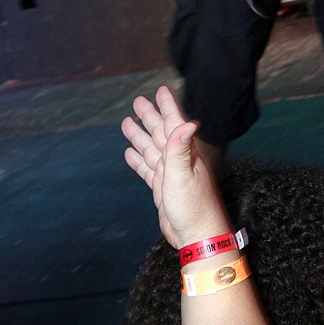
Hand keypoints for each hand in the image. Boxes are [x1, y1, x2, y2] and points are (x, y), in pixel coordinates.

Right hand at [121, 85, 226, 248]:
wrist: (196, 235)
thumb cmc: (193, 206)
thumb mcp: (184, 174)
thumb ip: (181, 148)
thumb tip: (188, 122)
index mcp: (184, 152)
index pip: (174, 122)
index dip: (167, 106)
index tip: (161, 89)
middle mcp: (177, 160)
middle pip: (159, 132)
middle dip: (149, 116)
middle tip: (137, 101)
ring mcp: (169, 174)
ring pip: (150, 149)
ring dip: (140, 135)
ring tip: (127, 122)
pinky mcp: (162, 188)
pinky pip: (147, 169)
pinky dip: (138, 160)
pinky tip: (129, 153)